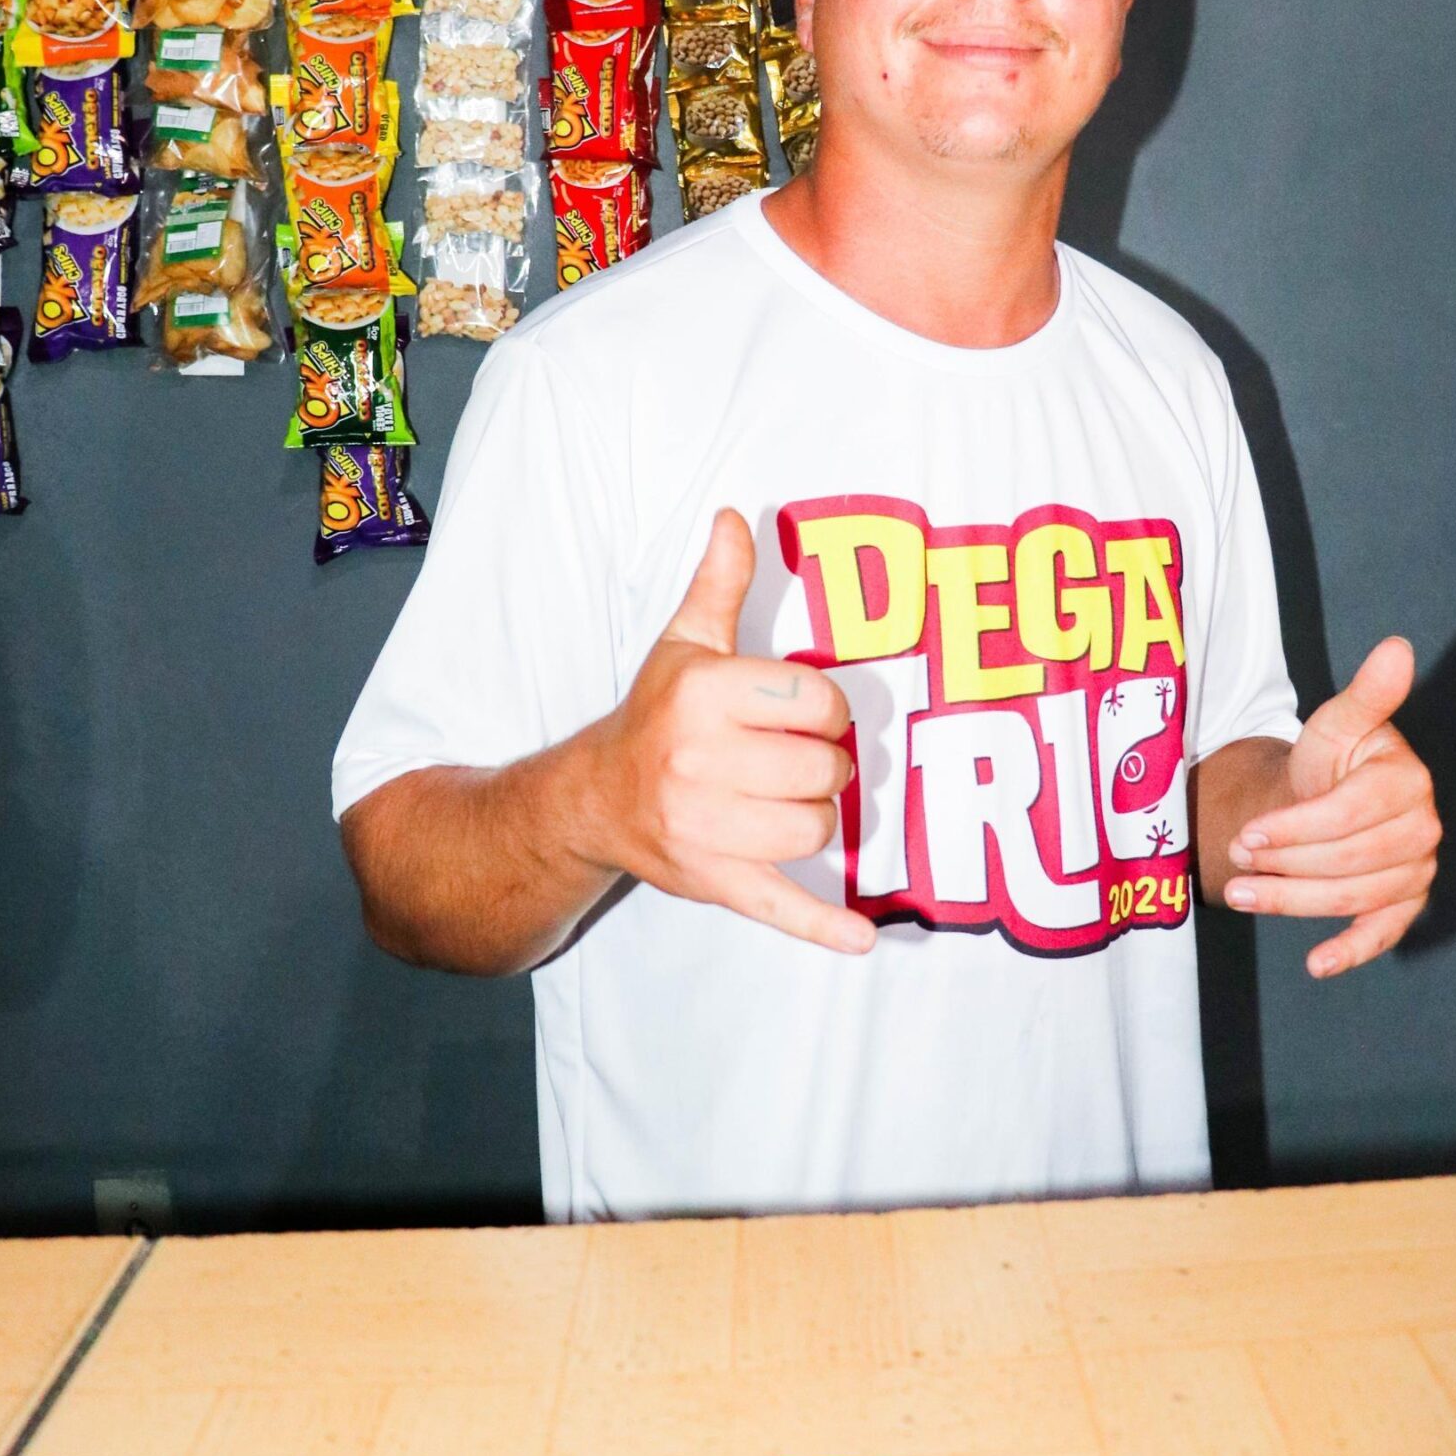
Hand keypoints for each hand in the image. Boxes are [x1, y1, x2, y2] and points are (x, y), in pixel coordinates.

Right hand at [595, 508, 873, 956]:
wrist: (593, 800)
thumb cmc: (655, 716)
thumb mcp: (684, 645)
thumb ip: (719, 584)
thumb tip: (734, 518)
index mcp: (704, 696)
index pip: (817, 703)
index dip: (827, 711)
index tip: (807, 716)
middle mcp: (700, 762)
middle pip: (823, 771)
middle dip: (822, 769)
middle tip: (794, 764)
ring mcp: (705, 829)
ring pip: (817, 830)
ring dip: (818, 821)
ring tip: (788, 804)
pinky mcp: (714, 882)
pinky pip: (780, 907)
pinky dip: (824, 927)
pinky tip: (863, 938)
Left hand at [1224, 637, 1440, 978]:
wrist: (1323, 794)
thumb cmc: (1329, 757)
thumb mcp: (1335, 722)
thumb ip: (1366, 694)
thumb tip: (1397, 647)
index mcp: (1407, 778)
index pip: (1348, 814)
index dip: (1295, 828)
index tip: (1246, 834)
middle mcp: (1424, 826)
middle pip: (1349, 860)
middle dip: (1286, 865)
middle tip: (1235, 861)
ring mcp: (1418, 868)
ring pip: (1354, 896)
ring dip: (1294, 902)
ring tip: (1242, 895)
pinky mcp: (1406, 902)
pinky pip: (1384, 933)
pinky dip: (1352, 950)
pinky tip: (1317, 964)